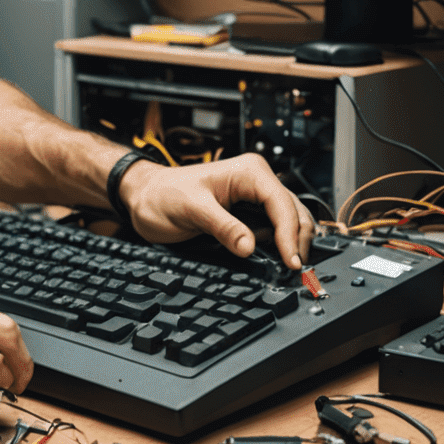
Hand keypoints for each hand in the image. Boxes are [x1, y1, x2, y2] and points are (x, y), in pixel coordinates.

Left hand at [122, 152, 315, 269]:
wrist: (145, 196)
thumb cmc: (162, 195)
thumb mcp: (191, 210)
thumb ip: (222, 227)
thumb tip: (249, 246)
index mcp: (247, 172)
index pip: (281, 203)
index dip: (290, 234)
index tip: (291, 261)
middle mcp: (256, 181)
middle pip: (293, 211)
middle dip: (298, 240)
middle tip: (295, 271)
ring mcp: (254, 197)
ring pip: (289, 220)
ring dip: (293, 243)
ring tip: (289, 268)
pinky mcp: (248, 212)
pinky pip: (274, 227)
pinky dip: (281, 243)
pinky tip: (278, 259)